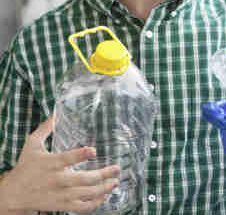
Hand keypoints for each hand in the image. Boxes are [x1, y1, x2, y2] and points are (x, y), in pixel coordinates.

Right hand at [0, 116, 119, 213]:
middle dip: (103, 175)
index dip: (81, 155)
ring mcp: (61, 194)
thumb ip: (44, 130)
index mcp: (51, 163)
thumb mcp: (31, 146)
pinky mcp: (62, 205)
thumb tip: (55, 115)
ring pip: (86, 194)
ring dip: (104, 189)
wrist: (13, 195)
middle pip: (83, 179)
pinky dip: (95, 203)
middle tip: (117, 168)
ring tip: (115, 182)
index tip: (93, 151)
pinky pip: (82, 207)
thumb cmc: (26, 167)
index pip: (67, 159)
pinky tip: (104, 196)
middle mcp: (57, 180)